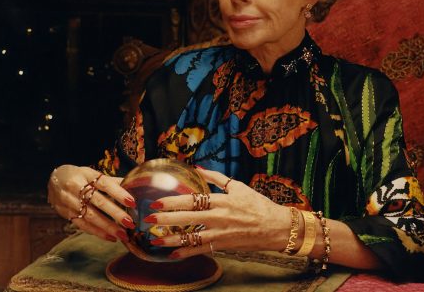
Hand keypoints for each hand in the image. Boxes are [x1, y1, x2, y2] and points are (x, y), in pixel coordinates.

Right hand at [47, 164, 136, 242]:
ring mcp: (69, 202)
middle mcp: (76, 187)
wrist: (54, 180)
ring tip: (122, 234)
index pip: (104, 184)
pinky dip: (97, 232)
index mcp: (86, 174)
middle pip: (98, 202)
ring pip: (90, 216)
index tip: (132, 202)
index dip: (118, 193)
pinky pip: (82, 225)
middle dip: (115, 214)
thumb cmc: (79, 176)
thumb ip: (111, 181)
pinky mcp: (66, 214)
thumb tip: (133, 185)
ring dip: (108, 227)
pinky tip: (110, 237)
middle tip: (130, 223)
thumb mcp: (93, 174)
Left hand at [146, 168, 290, 258]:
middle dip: (166, 219)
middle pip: (187, 219)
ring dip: (172, 239)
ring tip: (154, 240)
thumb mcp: (239, 186)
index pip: (192, 200)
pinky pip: (202, 250)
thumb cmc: (258, 204)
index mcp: (221, 200)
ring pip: (191, 237)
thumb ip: (217, 178)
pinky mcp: (223, 245)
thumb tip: (199, 168)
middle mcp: (219, 217)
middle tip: (148, 219)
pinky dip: (187, 252)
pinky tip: (173, 254)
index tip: (157, 201)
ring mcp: (220, 233)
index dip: (173, 201)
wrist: (275, 226)